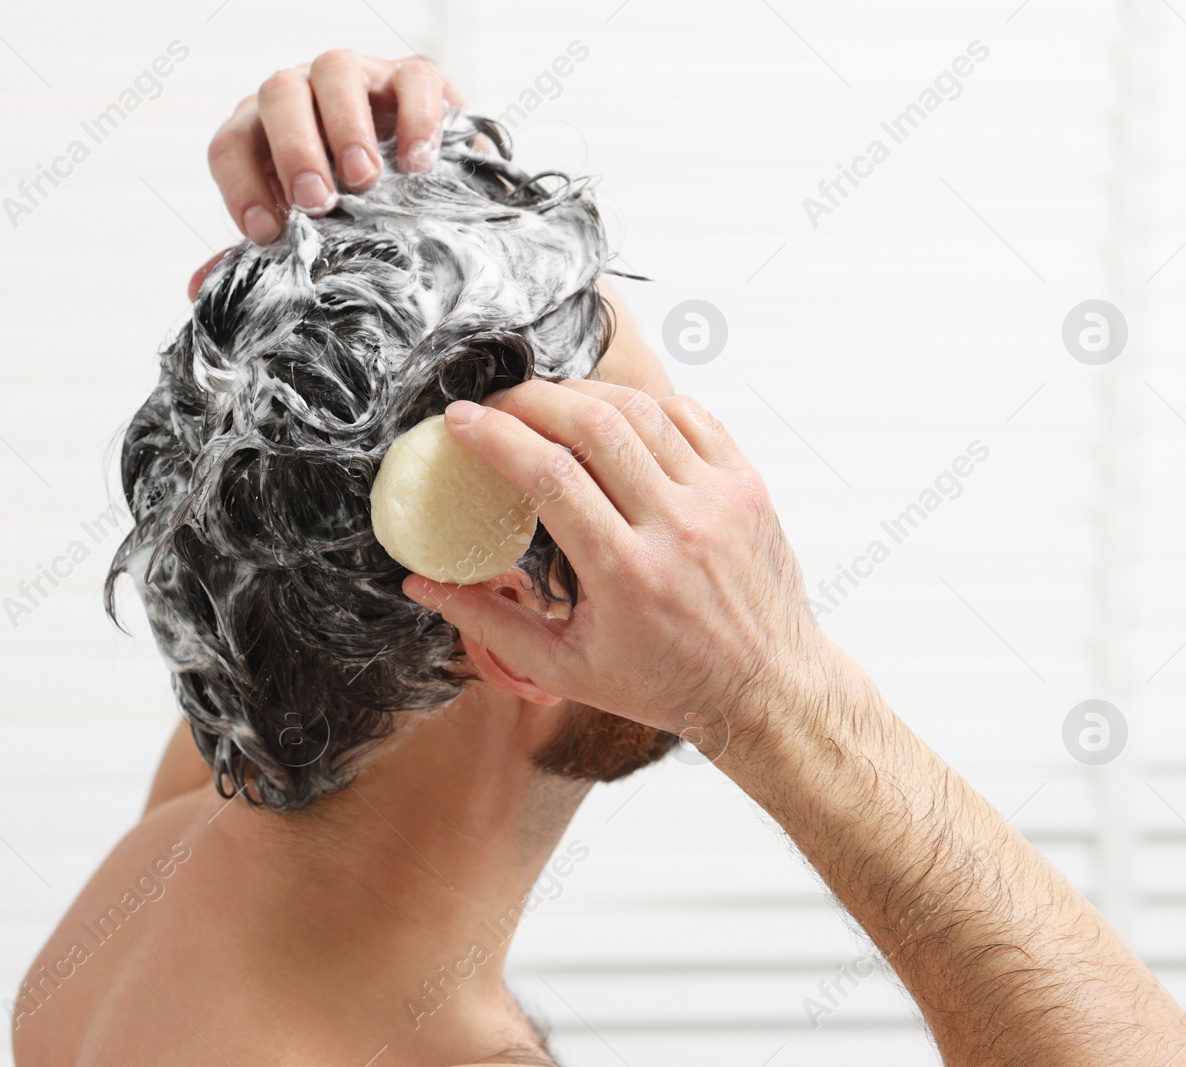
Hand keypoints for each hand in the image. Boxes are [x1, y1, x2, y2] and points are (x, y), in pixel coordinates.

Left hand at [192, 51, 463, 294]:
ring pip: (335, 71)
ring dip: (346, 126)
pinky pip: (411, 79)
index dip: (240, 186)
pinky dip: (415, 118)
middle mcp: (303, 94)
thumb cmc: (349, 205)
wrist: (420, 179)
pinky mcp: (413, 78)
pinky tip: (418, 165)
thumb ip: (260, 254)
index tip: (266, 233)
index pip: (232, 144)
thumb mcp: (307, 229)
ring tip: (365, 179)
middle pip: (279, 96)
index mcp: (264, 132)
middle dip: (294, 150)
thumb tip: (201, 288)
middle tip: (318, 201)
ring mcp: (358, 77)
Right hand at [402, 379, 838, 754]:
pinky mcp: (746, 484)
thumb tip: (419, 583)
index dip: (495, 436)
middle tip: (497, 404)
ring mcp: (718, 499)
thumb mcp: (565, 669)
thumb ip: (488, 624)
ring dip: (582, 394)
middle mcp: (676, 527)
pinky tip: (611, 416)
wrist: (766, 689)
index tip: (459, 421)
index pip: (548, 476)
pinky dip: (642, 404)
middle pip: (593, 425)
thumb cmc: (662, 683)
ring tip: (546, 404)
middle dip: (531, 399)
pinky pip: (689, 414)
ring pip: (641, 409)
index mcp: (626, 574)